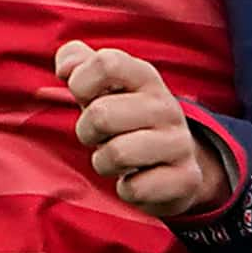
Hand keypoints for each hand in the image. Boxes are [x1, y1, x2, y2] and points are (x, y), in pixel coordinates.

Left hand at [58, 41, 232, 219]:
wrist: (175, 162)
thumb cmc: (126, 118)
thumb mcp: (105, 86)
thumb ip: (79, 63)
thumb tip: (65, 67)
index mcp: (145, 77)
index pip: (106, 63)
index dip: (81, 82)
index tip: (85, 97)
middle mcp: (166, 106)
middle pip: (100, 114)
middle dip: (87, 131)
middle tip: (100, 136)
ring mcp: (179, 142)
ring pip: (117, 153)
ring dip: (104, 162)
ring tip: (115, 159)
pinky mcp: (186, 178)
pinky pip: (135, 188)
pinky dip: (126, 189)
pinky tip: (136, 180)